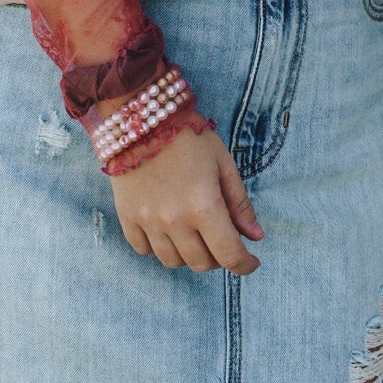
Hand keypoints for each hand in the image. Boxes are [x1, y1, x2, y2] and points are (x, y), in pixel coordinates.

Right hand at [110, 122, 262, 274]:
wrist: (141, 117)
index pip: (229, 256)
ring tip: (194, 233)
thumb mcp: (223, 163)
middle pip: (201, 263)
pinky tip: (167, 229)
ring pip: (173, 262)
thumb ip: (239, 203)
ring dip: (189, 255)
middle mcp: (174, 220)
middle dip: (218, 257)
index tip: (250, 262)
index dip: (245, 265)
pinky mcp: (127, 217)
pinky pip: (145, 250)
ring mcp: (148, 221)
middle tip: (221, 239)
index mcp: (203, 206)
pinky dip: (159, 247)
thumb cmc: (188, 137)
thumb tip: (255, 237)